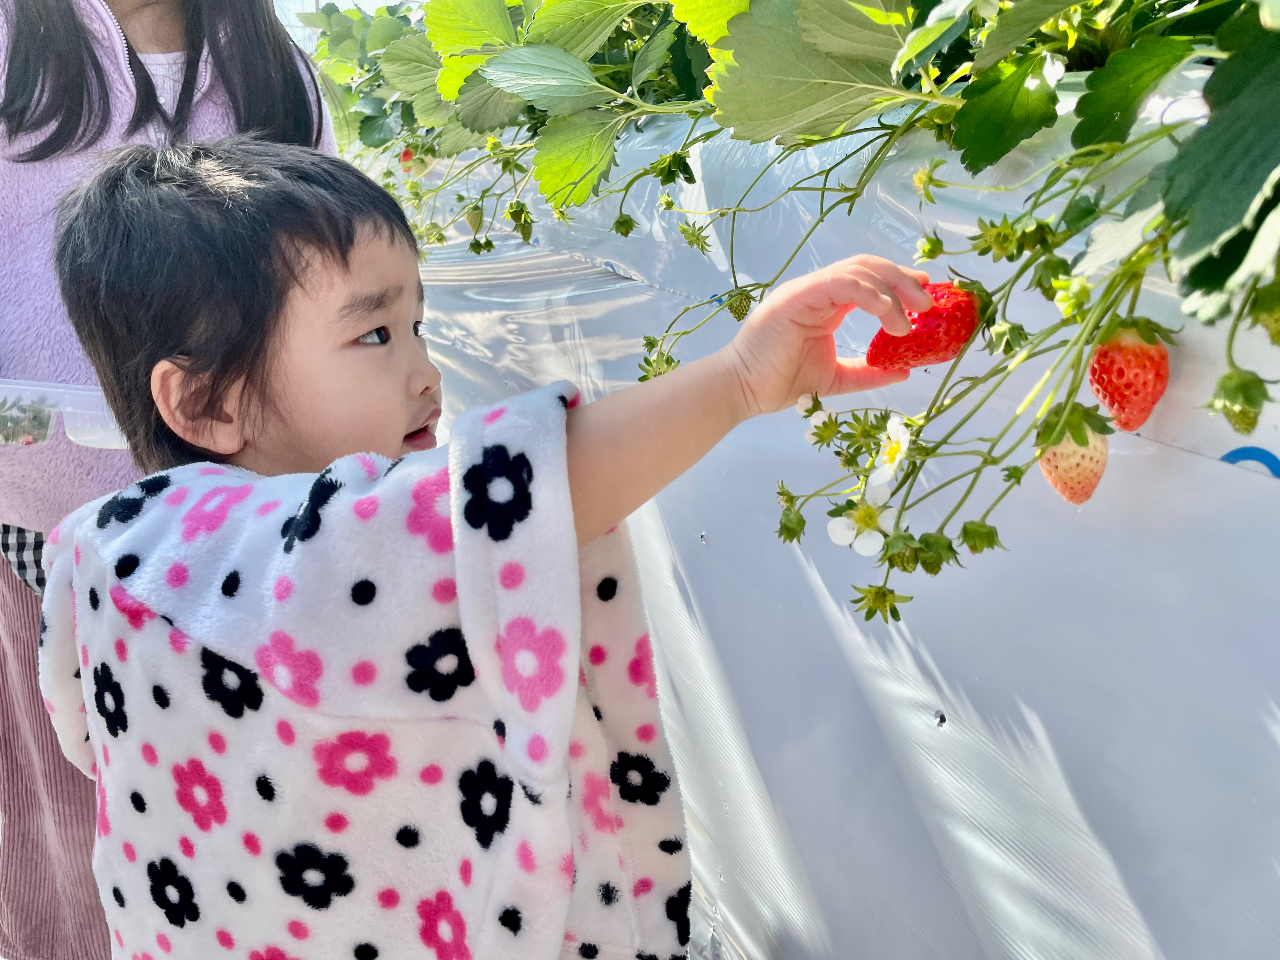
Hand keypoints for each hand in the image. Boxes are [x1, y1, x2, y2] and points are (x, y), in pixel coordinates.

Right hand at [720, 255, 932, 418]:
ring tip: (910, 318)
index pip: (869, 280)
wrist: (743, 390)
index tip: (926, 299)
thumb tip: (904, 371)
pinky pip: (839, 282)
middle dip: (903, 281)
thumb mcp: (837, 378)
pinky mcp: (797, 296)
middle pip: (869, 267)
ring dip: (891, 290)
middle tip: (928, 305)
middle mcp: (818, 290)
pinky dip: (867, 292)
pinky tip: (885, 311)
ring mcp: (807, 290)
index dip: (900, 284)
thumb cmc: (779, 382)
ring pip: (858, 270)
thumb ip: (868, 372)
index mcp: (827, 304)